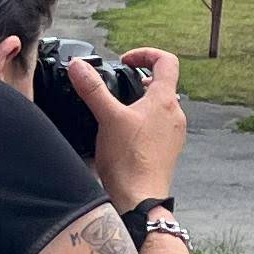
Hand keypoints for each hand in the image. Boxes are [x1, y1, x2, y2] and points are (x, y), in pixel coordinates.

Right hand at [73, 47, 188, 209]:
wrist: (139, 199)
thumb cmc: (129, 161)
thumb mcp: (107, 117)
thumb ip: (93, 89)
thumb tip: (78, 65)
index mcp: (165, 100)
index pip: (166, 62)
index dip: (146, 54)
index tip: (126, 60)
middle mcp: (175, 115)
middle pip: (162, 85)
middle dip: (138, 80)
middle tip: (117, 85)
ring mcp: (173, 133)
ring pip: (159, 107)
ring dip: (139, 102)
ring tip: (116, 110)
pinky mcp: (167, 150)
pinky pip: (156, 127)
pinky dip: (141, 122)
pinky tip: (121, 133)